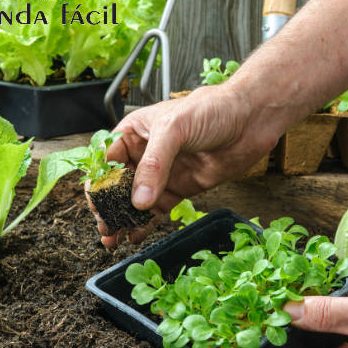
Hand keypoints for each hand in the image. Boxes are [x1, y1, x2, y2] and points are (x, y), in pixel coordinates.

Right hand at [97, 85, 278, 246]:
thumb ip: (154, 164)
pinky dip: (146, 224)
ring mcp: (164, 173)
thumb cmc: (212, 109)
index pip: (107, 160)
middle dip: (108, 206)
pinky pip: (158, 210)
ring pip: (136, 201)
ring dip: (124, 219)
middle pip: (118, 185)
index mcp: (135, 132)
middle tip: (104, 226)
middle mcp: (145, 154)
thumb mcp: (175, 129)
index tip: (96, 204)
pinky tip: (135, 236)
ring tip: (113, 237)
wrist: (251, 119)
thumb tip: (138, 199)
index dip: (98, 182)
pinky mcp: (181, 188)